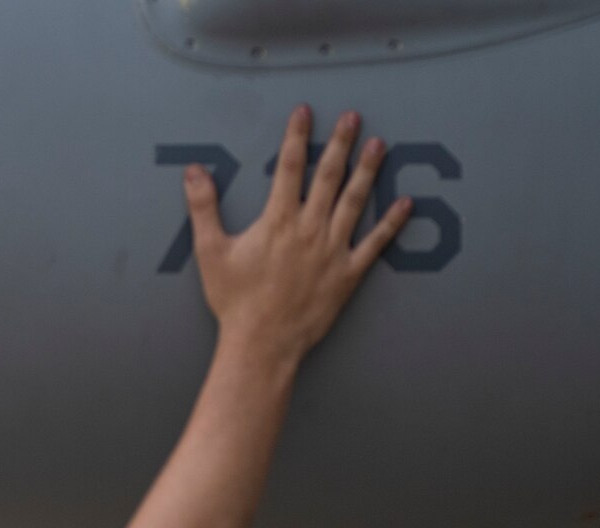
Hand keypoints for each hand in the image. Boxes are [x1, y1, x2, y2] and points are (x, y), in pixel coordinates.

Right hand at [184, 106, 411, 364]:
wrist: (261, 343)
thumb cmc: (235, 301)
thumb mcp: (211, 251)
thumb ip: (204, 208)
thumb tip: (194, 172)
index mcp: (278, 220)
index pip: (290, 166)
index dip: (298, 136)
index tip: (305, 112)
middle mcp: (309, 229)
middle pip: (329, 175)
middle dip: (341, 143)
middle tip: (353, 117)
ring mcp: (332, 250)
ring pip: (355, 201)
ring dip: (368, 171)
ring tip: (379, 146)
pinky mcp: (348, 274)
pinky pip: (375, 244)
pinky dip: (391, 223)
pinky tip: (405, 204)